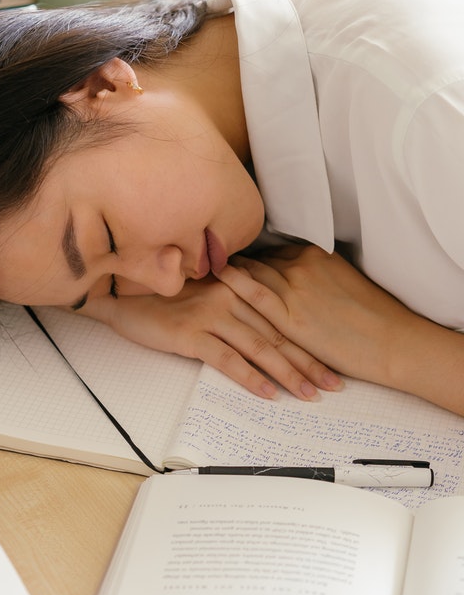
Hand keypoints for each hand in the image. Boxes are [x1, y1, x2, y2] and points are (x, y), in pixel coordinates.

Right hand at [81, 273, 343, 401]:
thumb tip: (265, 334)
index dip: (308, 341)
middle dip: (308, 362)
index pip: (280, 318)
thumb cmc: (164, 299)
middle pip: (277, 334)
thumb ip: (235, 307)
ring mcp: (210, 314)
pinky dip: (250, 378)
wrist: (121, 297)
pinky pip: (227, 359)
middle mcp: (229, 296)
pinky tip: (268, 394)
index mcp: (236, 286)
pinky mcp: (190, 333)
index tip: (331, 360)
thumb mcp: (205, 296)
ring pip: (259, 347)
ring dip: (287, 374)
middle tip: (334, 384)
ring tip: (308, 394)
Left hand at [216, 245, 463, 413]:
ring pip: (252, 272)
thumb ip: (315, 279)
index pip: (273, 254)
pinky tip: (215, 279)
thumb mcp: (342, 285)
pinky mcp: (291, 314)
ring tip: (203, 270)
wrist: (391, 341)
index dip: (252, 260)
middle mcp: (302, 265)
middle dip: (234, 263)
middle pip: (258, 260)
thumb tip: (297, 284)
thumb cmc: (373, 319)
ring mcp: (295, 287)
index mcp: (315, 256)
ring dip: (227, 271)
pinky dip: (233, 282)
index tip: (234, 261)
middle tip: (208, 261)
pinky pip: (254, 292)